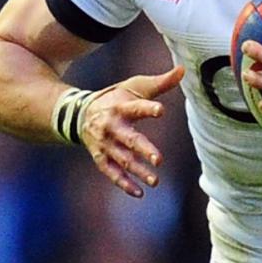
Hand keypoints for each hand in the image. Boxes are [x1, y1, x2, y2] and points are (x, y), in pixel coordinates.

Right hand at [81, 64, 184, 197]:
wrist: (78, 113)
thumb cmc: (115, 98)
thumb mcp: (134, 87)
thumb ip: (160, 82)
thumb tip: (183, 69)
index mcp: (121, 107)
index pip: (136, 107)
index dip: (147, 108)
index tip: (161, 110)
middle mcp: (111, 126)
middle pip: (129, 139)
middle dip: (143, 150)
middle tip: (159, 160)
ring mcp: (104, 144)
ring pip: (122, 159)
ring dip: (138, 171)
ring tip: (155, 181)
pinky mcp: (100, 157)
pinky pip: (111, 172)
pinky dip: (123, 183)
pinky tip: (139, 193)